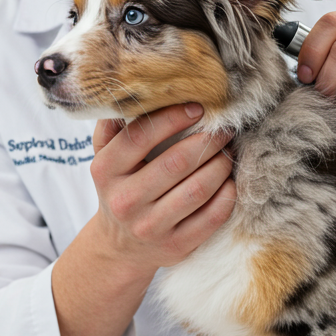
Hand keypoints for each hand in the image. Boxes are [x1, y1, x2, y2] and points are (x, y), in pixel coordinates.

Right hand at [87, 103, 236, 273]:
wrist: (119, 246)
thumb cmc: (120, 189)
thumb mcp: (105, 158)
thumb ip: (114, 126)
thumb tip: (133, 89)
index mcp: (105, 171)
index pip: (140, 137)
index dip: (173, 118)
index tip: (198, 107)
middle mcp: (125, 201)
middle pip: (176, 163)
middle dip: (207, 141)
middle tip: (224, 130)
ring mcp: (150, 227)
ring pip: (197, 189)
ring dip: (221, 166)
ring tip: (227, 153)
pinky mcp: (175, 246)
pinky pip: (210, 218)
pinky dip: (226, 196)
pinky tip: (230, 182)